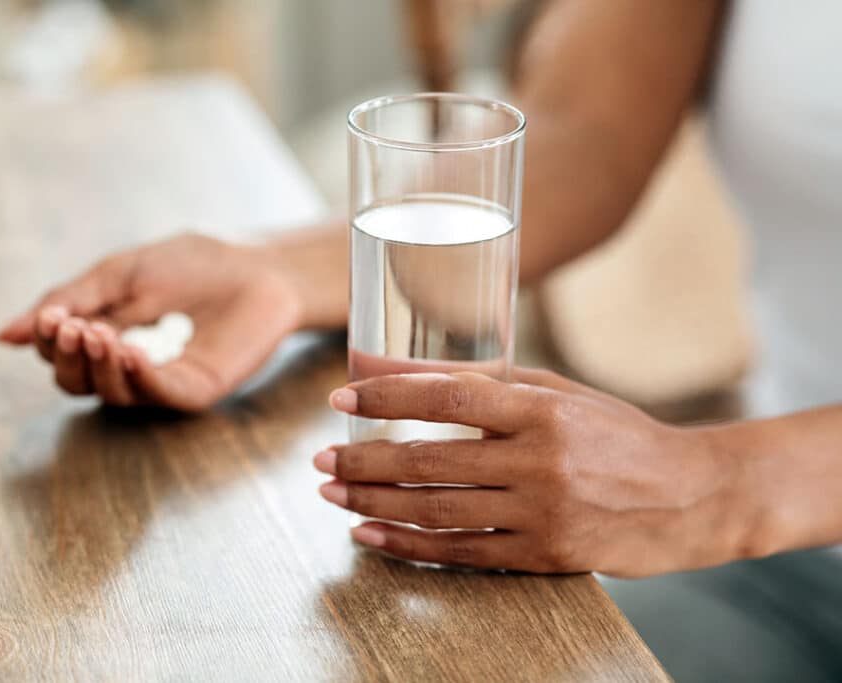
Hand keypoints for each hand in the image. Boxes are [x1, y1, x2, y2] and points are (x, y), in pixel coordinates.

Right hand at [0, 233, 303, 409]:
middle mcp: (127, 367)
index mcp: (104, 338)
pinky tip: (129, 353)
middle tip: (73, 328)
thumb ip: (67, 301)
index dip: (51, 340)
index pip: (62, 355)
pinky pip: (160, 394)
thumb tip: (2, 337)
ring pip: (113, 393)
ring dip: (99, 367)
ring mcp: (161, 382)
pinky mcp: (195, 390)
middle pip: (78, 383)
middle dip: (70, 357)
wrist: (256, 264)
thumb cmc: (190, 265)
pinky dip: (140, 377)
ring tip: (100, 335)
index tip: (54, 316)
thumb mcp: (118, 274)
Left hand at [314, 369, 748, 576]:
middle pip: (428, 461)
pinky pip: (461, 553)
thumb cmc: (614, 433)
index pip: (446, 398)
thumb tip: (398, 368)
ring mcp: (541, 513)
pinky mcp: (544, 556)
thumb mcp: (553, 392)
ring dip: (373, 504)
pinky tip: (369, 536)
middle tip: (320, 461)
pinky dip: (408, 545)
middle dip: (363, 462)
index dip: (386, 397)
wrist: (690, 495)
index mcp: (541, 409)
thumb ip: (478, 381)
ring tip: (332, 496)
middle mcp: (539, 461)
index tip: (340, 398)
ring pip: (436, 510)